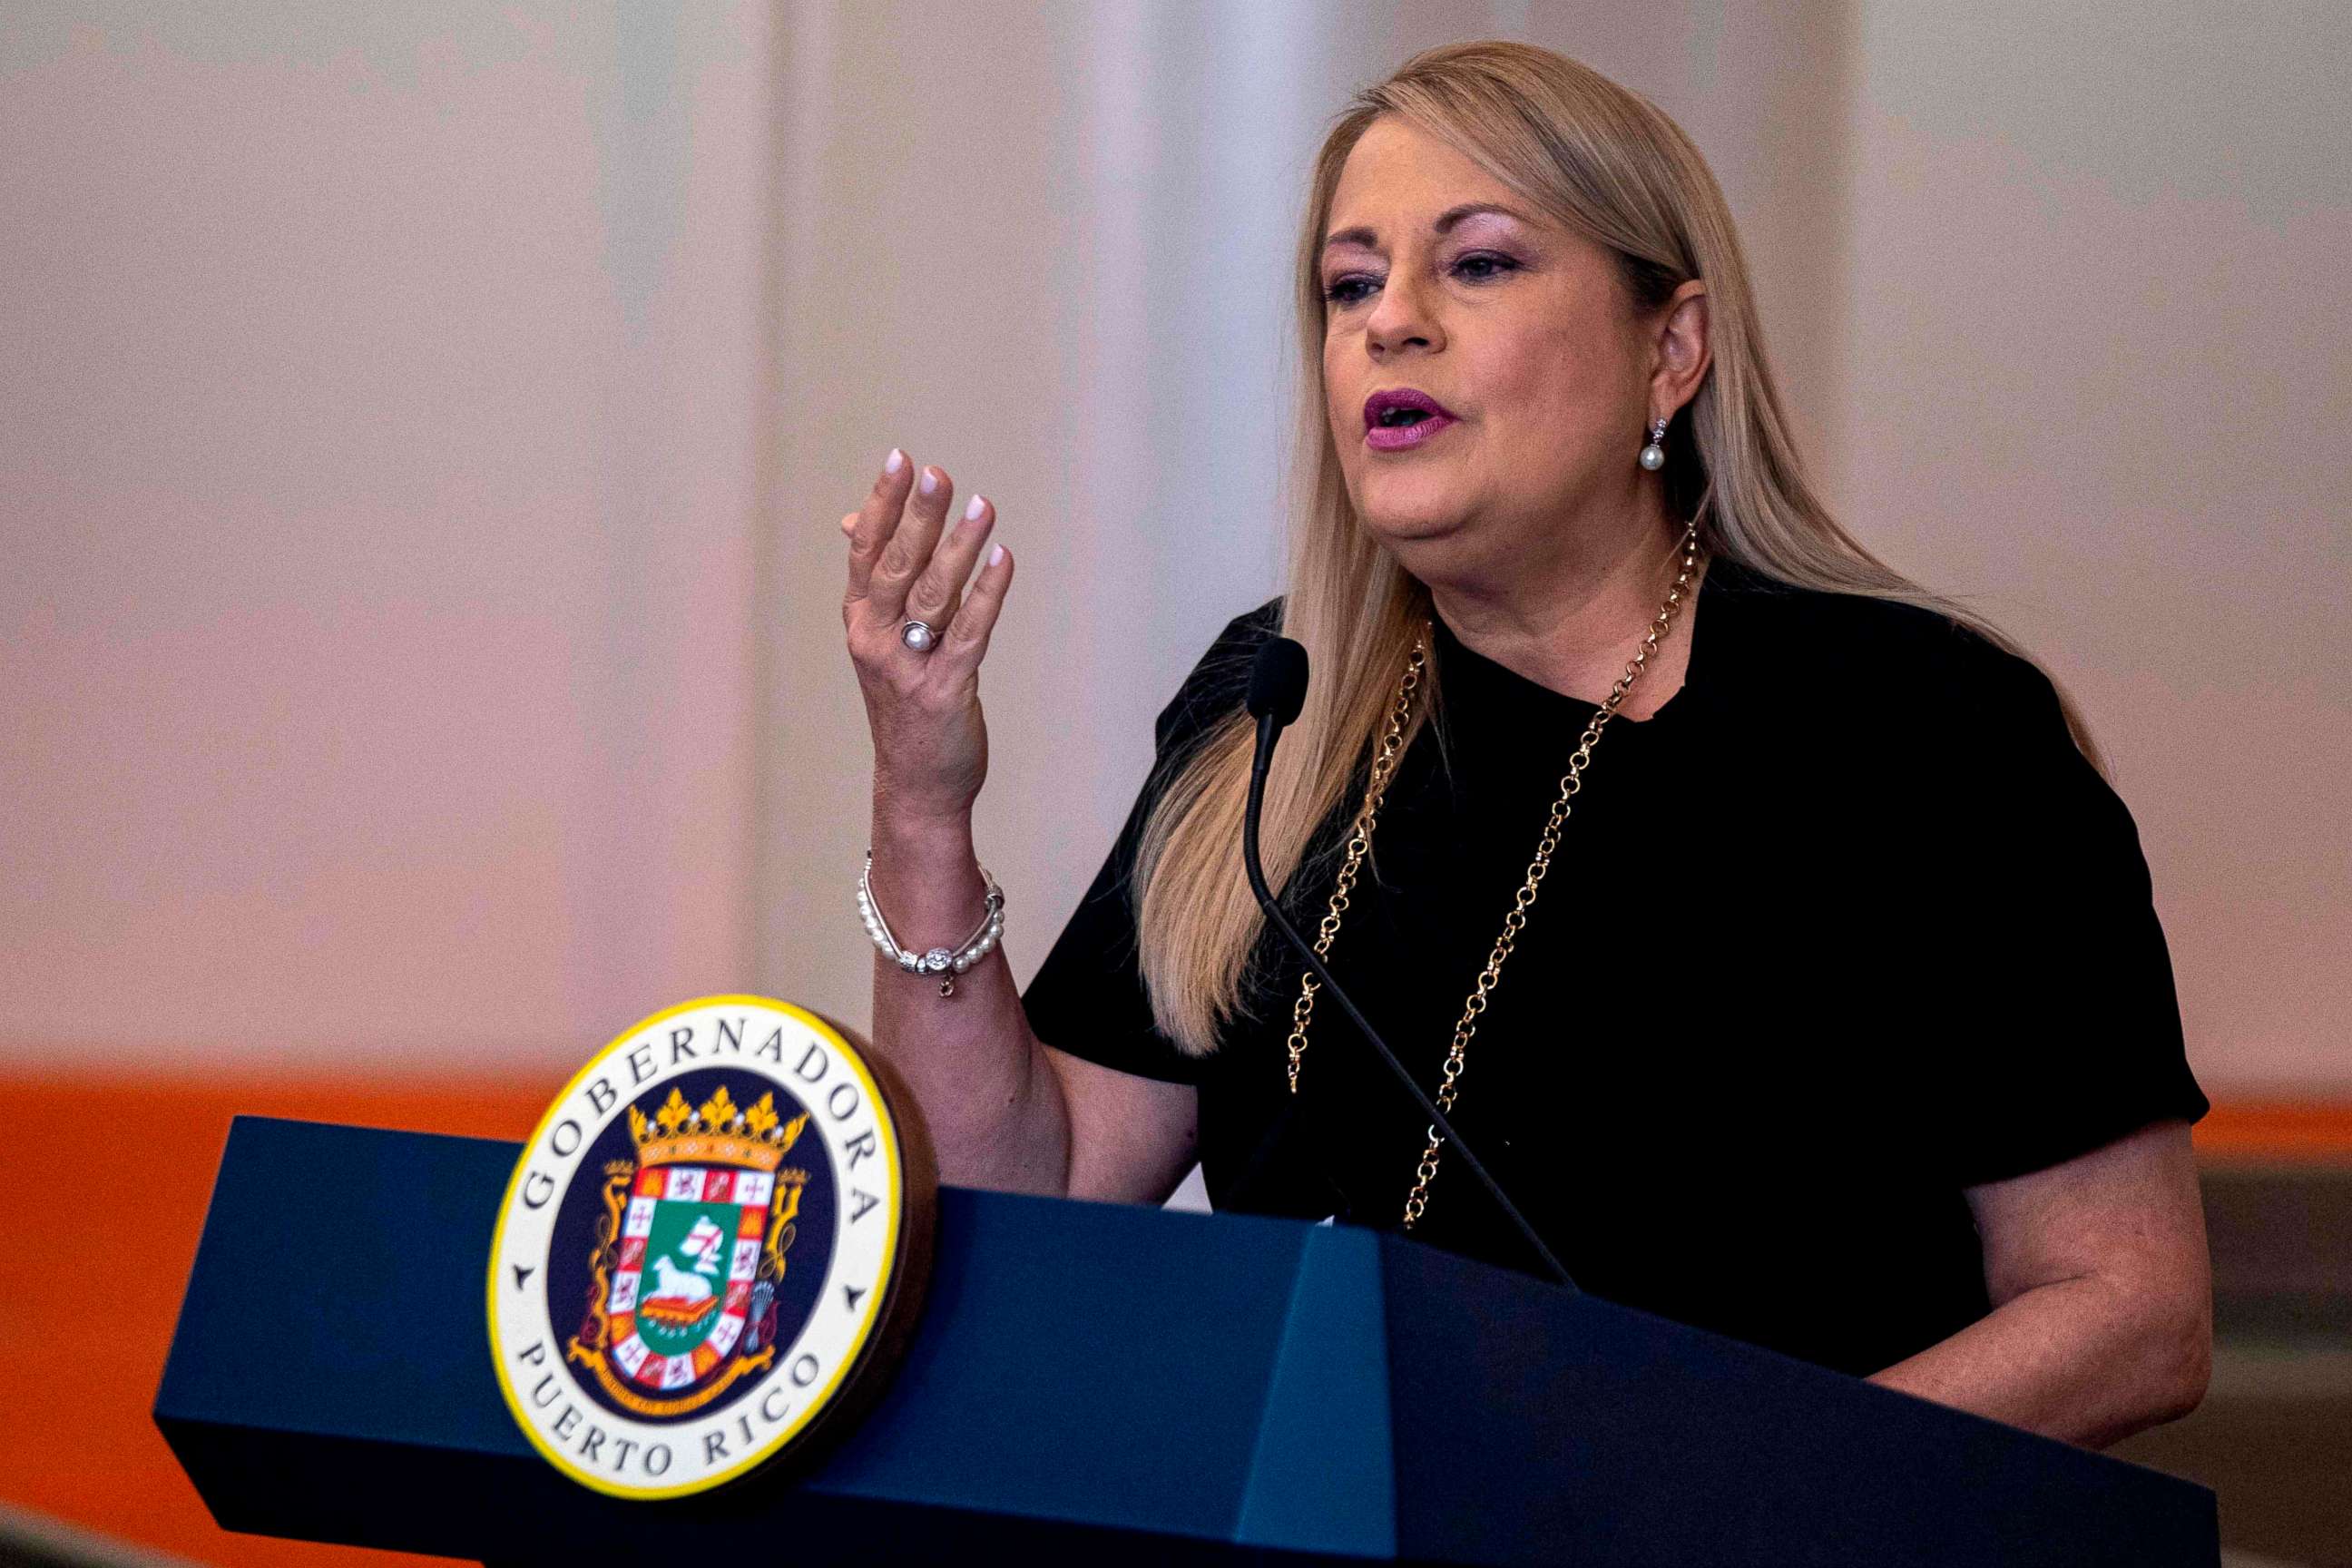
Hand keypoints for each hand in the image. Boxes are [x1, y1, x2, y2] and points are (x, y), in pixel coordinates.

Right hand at [841, 450, 1014, 821]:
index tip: (901, 460)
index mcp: (860, 621)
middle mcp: (876, 640)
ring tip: (982, 506)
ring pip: (933, 596)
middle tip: (938, 473)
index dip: (884, 505)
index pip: (867, 551)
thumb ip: (875, 579)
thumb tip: (857, 519)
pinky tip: (1003, 560)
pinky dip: (987, 594)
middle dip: (918, 517)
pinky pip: (969, 633)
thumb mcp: (878, 639)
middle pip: (897, 566)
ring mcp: (909, 666)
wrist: (916, 781)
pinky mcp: (946, 689)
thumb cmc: (904, 701)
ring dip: (959, 548)